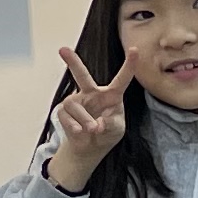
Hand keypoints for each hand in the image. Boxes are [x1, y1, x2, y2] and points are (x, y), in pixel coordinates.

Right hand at [42, 46, 135, 192]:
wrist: (91, 148)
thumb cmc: (107, 133)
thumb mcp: (117, 129)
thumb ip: (111, 124)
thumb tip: (97, 124)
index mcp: (111, 95)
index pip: (121, 79)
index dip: (129, 64)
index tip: (135, 49)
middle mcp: (92, 94)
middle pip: (81, 75)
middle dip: (72, 62)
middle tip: (62, 49)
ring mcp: (77, 101)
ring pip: (74, 104)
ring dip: (84, 119)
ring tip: (92, 129)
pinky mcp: (64, 111)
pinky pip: (65, 115)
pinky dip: (73, 125)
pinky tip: (78, 131)